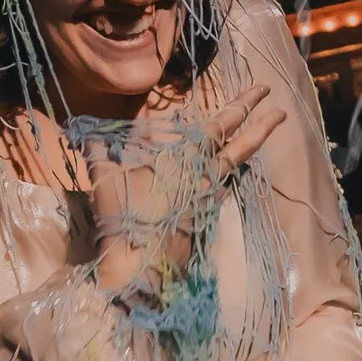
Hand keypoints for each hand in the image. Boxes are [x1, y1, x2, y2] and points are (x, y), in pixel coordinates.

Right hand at [86, 84, 283, 293]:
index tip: (264, 91)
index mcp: (186, 159)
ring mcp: (210, 196)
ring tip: (272, 125)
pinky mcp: (207, 214)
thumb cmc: (124, 223)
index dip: (243, 105)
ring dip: (255, 143)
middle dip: (259, 121)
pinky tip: (238, 166)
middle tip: (279, 104)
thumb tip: (82, 135)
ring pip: (239, 163)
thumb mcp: (105, 183)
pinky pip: (226, 185)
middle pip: (240, 141)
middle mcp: (205, 174)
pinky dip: (233, 170)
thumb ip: (98, 156)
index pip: (221, 124)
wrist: (141, 270)